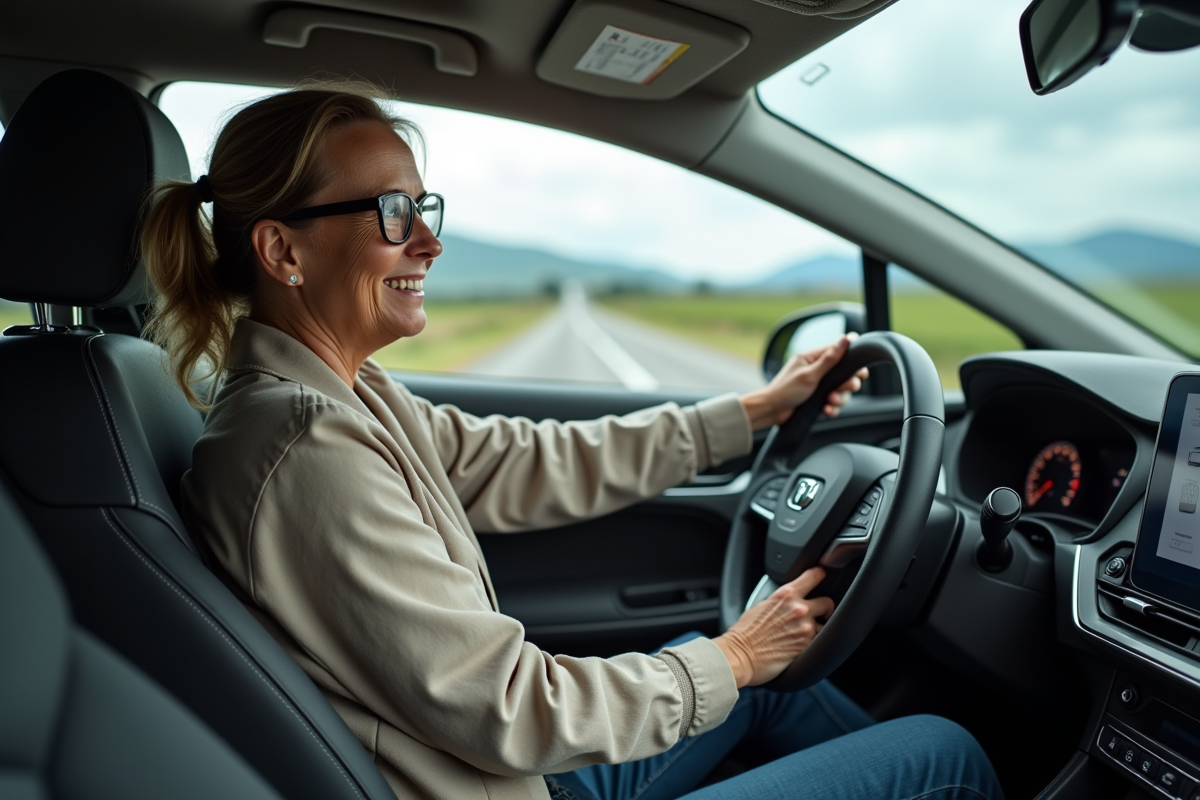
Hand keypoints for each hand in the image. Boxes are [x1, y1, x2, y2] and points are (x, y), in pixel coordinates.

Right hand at [712, 567, 833, 687]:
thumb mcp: (761, 604)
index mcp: (786, 595)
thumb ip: (781, 600)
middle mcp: (799, 609)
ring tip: (803, 634)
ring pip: (825, 626)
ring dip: (818, 629)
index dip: (821, 575)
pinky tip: (799, 645)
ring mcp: (805, 629)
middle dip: (824, 608)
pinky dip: (812, 644)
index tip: (822, 577)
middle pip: (828, 602)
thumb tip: (789, 600)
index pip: (814, 576)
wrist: (740, 655)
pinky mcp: (806, 647)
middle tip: (819, 614)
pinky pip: (819, 643)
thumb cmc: (744, 632)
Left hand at [740, 335, 868, 430]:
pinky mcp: (818, 399)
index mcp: (812, 358)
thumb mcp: (810, 374)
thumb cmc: (785, 390)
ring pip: (841, 390)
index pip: (838, 352)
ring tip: (830, 401)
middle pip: (844, 373)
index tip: (861, 370)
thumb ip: (830, 359)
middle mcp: (817, 370)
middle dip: (848, 383)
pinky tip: (826, 410)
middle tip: (847, 387)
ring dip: (839, 398)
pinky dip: (832, 408)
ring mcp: (818, 385)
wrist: (771, 412)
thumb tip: (845, 339)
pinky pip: (833, 403)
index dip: (853, 359)